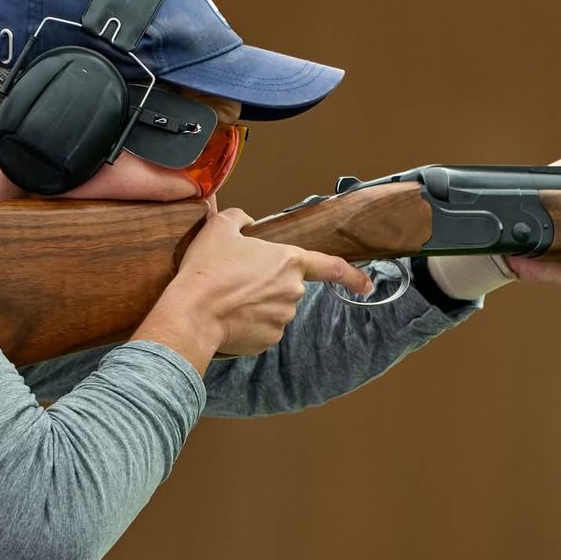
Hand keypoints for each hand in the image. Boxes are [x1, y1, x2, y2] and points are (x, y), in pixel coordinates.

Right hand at [137, 207, 371, 367]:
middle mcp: (292, 291)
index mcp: (288, 261)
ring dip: (257, 304)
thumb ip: (240, 219)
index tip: (368, 283)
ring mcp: (282, 319)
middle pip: (287, 286)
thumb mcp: (219, 228)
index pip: (332, 267)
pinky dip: (249, 324)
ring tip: (227, 298)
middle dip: (268, 285)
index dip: (353, 275)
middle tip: (236, 280)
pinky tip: (228, 317)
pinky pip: (262, 329)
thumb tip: (248, 222)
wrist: (192, 313)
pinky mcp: (268, 340)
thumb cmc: (208, 270)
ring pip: (274, 309)